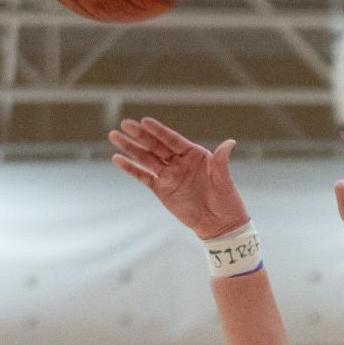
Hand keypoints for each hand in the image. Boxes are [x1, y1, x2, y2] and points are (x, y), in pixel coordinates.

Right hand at [109, 116, 248, 239]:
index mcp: (193, 154)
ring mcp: (168, 175)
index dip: (158, 131)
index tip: (144, 121)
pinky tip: (117, 159)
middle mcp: (178, 161)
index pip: (172, 139)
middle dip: (139, 135)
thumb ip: (221, 160)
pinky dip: (130, 168)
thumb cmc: (225, 198)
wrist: (218, 223)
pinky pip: (143, 177)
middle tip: (124, 124)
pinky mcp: (161, 189)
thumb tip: (229, 143)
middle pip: (155, 146)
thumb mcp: (224, 178)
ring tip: (114, 136)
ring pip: (146, 158)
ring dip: (130, 148)